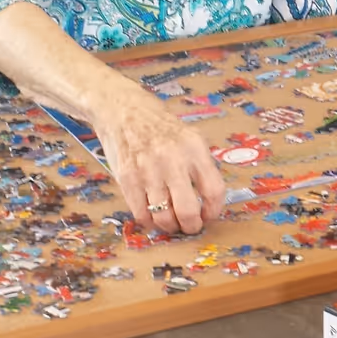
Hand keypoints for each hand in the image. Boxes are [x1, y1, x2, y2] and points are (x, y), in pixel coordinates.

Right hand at [91, 85, 226, 235]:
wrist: (123, 110)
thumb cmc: (159, 126)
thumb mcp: (190, 137)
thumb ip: (201, 166)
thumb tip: (209, 203)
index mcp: (194, 148)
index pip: (214, 190)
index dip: (214, 211)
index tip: (209, 215)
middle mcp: (172, 160)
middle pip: (187, 210)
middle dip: (192, 226)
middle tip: (191, 226)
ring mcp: (147, 171)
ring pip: (163, 217)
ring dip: (171, 227)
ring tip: (172, 223)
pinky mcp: (127, 179)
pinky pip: (141, 214)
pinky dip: (150, 221)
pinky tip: (154, 216)